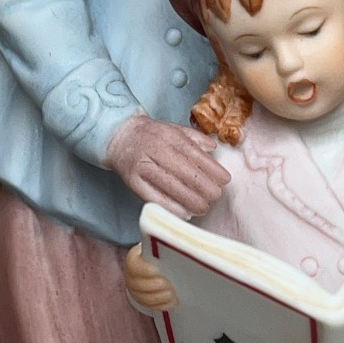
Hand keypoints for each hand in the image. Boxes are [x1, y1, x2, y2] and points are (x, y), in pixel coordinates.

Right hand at [106, 114, 227, 216]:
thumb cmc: (151, 135)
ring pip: (171, 185)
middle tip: (216, 197)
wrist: (119, 136)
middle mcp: (157, 150)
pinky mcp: (133, 180)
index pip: (195, 154)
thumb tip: (214, 148)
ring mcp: (144, 166)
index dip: (212, 169)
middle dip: (204, 187)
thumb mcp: (174, 129)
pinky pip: (153, 196)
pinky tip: (184, 213)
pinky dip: (170, 206)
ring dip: (190, 199)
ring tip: (204, 208)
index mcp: (170, 136)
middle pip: (185, 171)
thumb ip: (195, 137)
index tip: (224, 180)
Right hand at [125, 245, 178, 313]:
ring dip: (161, 297)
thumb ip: (162, 250)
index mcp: (133, 261)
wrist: (148, 265)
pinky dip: (163, 305)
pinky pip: (152, 306)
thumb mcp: (155, 249)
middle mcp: (131, 278)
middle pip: (141, 285)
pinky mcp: (143, 301)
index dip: (146, 270)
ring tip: (173, 294)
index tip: (159, 270)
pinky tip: (174, 301)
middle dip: (157, 286)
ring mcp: (136, 292)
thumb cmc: (156, 256)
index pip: (135, 266)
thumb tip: (177, 249)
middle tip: (170, 284)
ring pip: (146, 298)